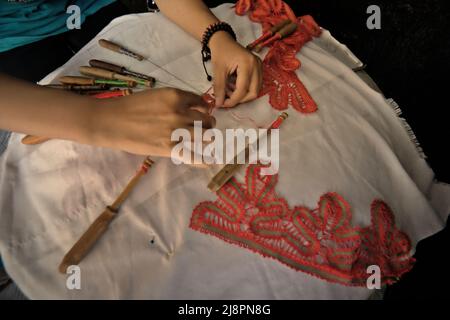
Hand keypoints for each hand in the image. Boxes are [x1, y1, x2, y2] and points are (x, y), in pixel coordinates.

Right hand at [91, 88, 214, 156]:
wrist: (111, 122)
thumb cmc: (130, 106)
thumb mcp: (156, 95)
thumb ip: (175, 101)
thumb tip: (193, 107)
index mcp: (176, 96)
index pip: (201, 102)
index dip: (203, 107)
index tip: (202, 111)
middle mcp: (180, 113)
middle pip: (206, 120)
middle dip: (207, 123)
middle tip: (205, 126)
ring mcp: (176, 132)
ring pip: (205, 136)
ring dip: (208, 138)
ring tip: (206, 140)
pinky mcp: (170, 149)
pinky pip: (193, 156)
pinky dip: (203, 160)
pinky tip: (210, 162)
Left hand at [209, 31, 262, 107]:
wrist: (224, 41)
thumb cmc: (220, 52)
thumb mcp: (217, 70)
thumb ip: (219, 88)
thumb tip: (219, 104)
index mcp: (247, 63)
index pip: (243, 89)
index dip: (232, 100)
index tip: (222, 104)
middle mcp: (257, 65)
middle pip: (253, 92)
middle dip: (239, 99)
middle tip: (226, 97)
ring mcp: (260, 67)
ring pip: (255, 91)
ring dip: (242, 95)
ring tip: (229, 89)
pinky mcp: (259, 69)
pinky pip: (255, 85)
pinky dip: (245, 90)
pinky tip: (234, 85)